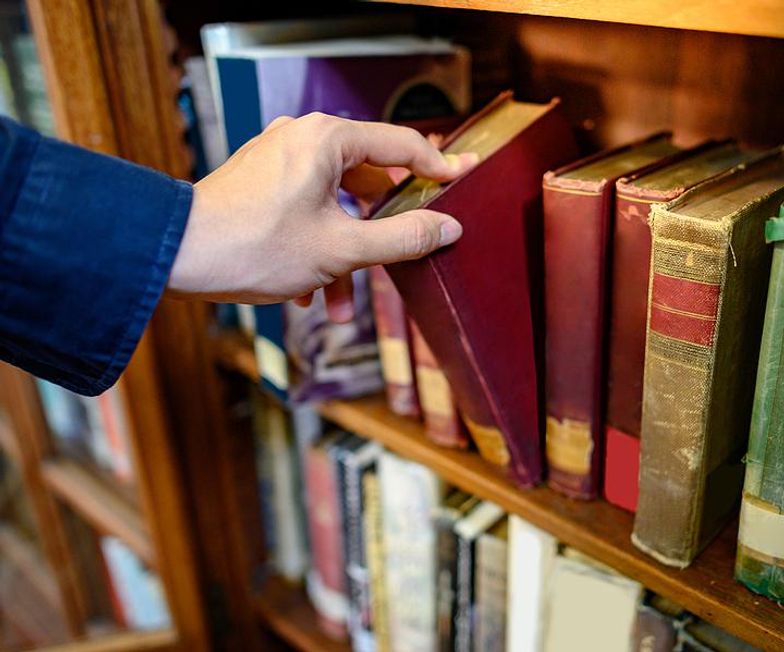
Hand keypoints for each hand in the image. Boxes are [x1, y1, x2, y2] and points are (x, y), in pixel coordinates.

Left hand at [166, 112, 476, 303]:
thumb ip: (403, 237)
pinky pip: (304, 210)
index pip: (402, 145)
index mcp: (327, 140)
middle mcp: (302, 138)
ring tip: (337, 305)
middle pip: (367, 180)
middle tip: (403, 257)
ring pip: (333, 204)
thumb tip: (448, 228)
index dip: (439, 166)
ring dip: (342, 255)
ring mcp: (276, 158)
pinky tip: (306, 294)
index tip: (464, 180)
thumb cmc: (254, 247)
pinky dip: (314, 248)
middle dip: (380, 232)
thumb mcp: (342, 249)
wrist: (174, 256)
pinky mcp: (258, 181)